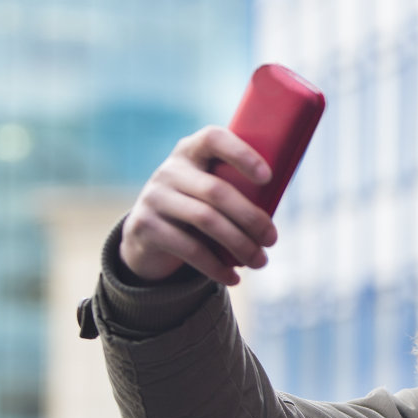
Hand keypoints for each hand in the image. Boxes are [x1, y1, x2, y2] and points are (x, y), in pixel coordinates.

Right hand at [119, 126, 278, 285]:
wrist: (148, 235)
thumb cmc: (197, 208)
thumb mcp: (212, 192)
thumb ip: (237, 191)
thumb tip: (272, 219)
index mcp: (191, 151)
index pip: (214, 139)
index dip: (241, 154)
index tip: (268, 177)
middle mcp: (169, 170)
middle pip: (216, 190)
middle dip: (251, 218)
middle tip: (272, 239)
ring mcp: (154, 197)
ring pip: (205, 220)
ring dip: (239, 244)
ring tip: (259, 261)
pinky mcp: (145, 226)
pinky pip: (189, 248)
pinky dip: (216, 267)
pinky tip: (234, 278)